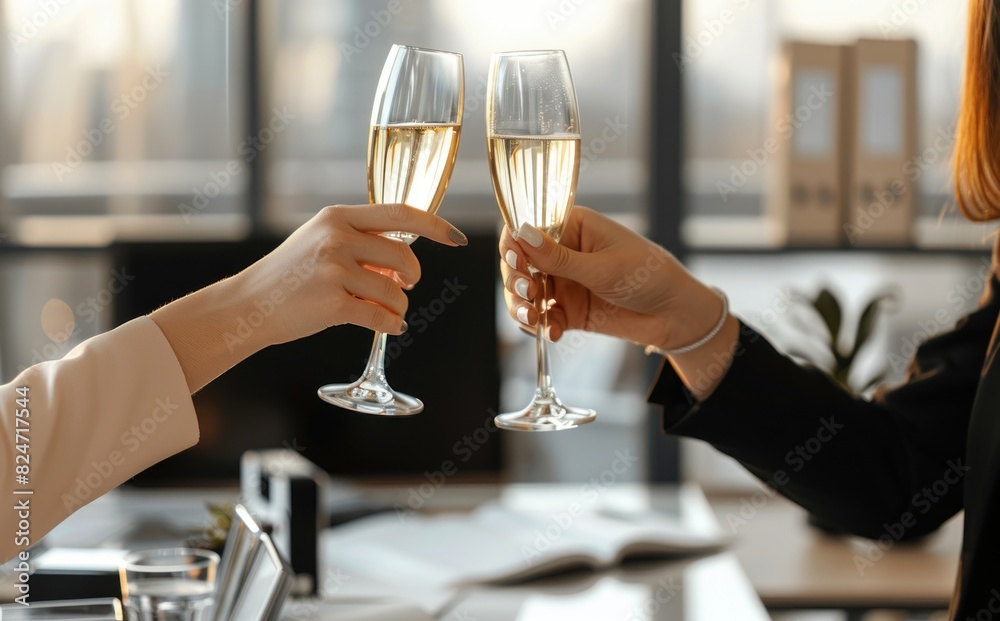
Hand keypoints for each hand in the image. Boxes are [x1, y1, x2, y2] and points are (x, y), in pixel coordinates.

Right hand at [152, 203, 466, 392]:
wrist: (248, 305)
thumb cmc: (289, 275)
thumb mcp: (320, 241)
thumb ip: (360, 241)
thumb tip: (404, 261)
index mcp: (338, 216)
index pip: (401, 214)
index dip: (435, 226)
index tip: (456, 238)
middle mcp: (337, 238)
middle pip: (405, 259)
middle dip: (411, 279)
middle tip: (403, 287)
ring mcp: (333, 270)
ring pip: (396, 293)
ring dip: (397, 306)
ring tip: (380, 309)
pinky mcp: (331, 303)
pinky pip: (382, 317)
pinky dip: (390, 325)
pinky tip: (387, 326)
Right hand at [499, 206, 721, 350]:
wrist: (675, 315)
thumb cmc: (647, 276)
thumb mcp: (602, 267)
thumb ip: (558, 257)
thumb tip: (521, 232)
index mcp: (572, 227)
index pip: (528, 229)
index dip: (513, 245)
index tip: (516, 262)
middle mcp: (563, 253)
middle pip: (519, 263)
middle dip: (516, 280)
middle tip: (528, 293)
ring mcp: (564, 283)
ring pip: (524, 293)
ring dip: (521, 306)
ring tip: (533, 320)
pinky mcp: (568, 310)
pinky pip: (541, 317)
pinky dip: (540, 326)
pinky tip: (552, 333)